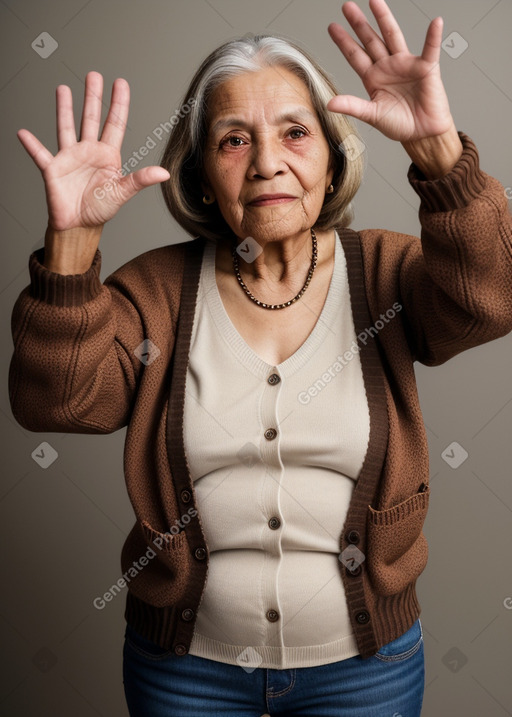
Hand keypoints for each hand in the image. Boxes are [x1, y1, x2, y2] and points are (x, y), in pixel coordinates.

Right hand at [17, 71, 169, 231]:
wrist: (80, 225)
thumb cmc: (100, 209)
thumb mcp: (122, 192)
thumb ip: (141, 180)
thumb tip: (164, 173)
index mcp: (108, 155)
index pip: (114, 124)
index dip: (118, 103)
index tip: (121, 83)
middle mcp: (88, 151)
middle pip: (91, 118)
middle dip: (93, 97)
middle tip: (94, 75)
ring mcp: (69, 158)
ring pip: (66, 128)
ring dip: (64, 109)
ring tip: (63, 89)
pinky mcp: (53, 170)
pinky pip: (40, 155)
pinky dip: (31, 145)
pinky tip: (23, 133)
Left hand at [326, 0, 453, 142]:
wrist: (422, 133)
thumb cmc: (399, 124)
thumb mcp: (372, 115)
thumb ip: (352, 106)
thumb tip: (329, 103)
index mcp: (373, 78)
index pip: (355, 56)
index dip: (344, 42)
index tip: (332, 27)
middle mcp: (387, 67)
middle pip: (370, 40)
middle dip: (358, 23)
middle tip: (346, 6)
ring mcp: (406, 64)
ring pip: (393, 36)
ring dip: (384, 18)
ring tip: (375, 1)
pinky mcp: (426, 68)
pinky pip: (430, 49)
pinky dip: (433, 36)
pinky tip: (435, 23)